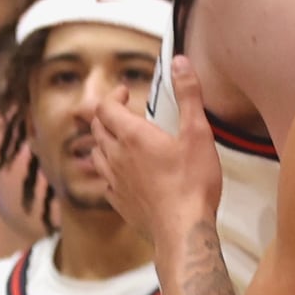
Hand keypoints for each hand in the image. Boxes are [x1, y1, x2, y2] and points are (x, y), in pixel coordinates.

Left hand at [92, 55, 222, 243]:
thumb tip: (180, 62)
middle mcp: (117, 157)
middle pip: (97, 128)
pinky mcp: (118, 202)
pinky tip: (123, 173)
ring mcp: (115, 181)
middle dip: (108, 115)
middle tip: (125, 112)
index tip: (127, 93)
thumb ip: (189, 95)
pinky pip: (104, 181)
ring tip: (121, 139)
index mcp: (132, 136)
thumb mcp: (198, 133)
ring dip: (104, 141)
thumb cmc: (192, 183)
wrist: (183, 232)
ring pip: (96, 154)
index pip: (106, 107)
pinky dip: (108, 170)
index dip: (113, 96)